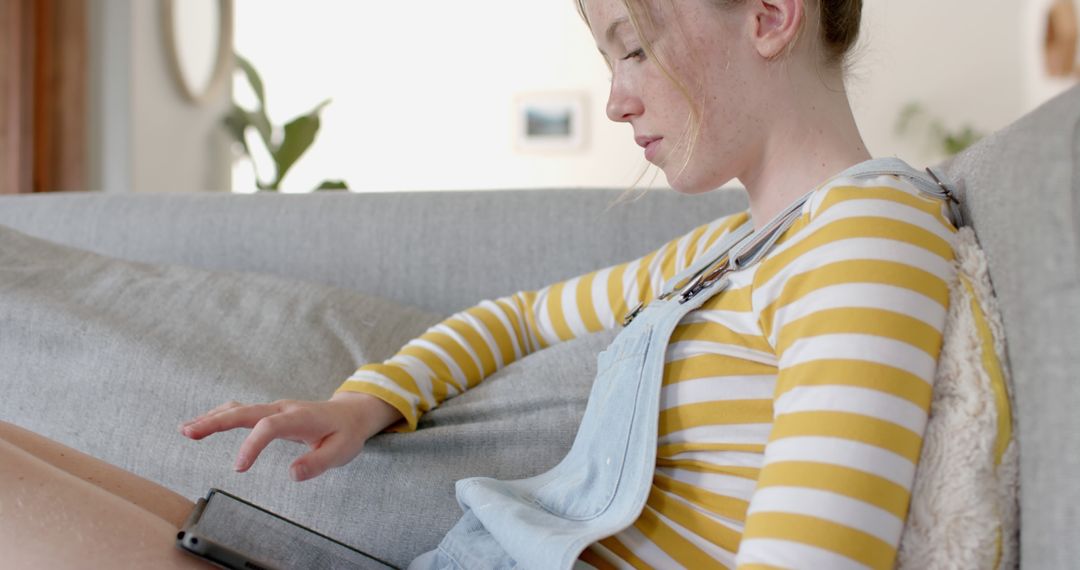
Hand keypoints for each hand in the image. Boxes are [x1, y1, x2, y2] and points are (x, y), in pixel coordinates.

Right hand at [179, 392, 402, 481]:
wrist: (350, 414)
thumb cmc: (345, 434)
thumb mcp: (341, 451)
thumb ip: (318, 463)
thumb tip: (293, 474)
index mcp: (300, 418)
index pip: (269, 426)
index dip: (251, 445)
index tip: (239, 468)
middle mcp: (283, 409)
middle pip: (246, 411)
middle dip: (217, 421)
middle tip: (190, 433)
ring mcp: (274, 408)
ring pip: (239, 408)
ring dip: (212, 418)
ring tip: (186, 430)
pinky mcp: (268, 412)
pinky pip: (240, 411)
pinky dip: (219, 416)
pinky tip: (200, 425)